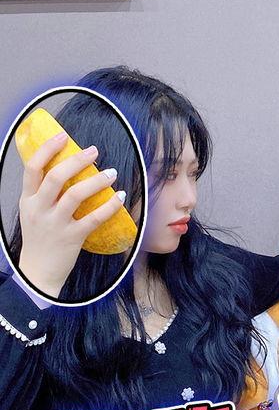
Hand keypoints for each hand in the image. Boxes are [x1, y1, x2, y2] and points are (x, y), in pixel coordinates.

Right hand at [17, 132, 124, 297]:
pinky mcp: (72, 238)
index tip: (63, 136)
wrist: (38, 273)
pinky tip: (119, 197)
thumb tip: (65, 168)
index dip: (47, 149)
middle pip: (56, 177)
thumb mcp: (32, 212)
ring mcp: (55, 224)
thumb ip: (43, 193)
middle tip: (94, 151)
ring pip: (75, 195)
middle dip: (76, 160)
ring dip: (96, 181)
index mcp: (27, 200)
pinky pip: (93, 218)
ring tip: (112, 173)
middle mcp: (39, 209)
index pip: (32, 167)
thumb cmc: (39, 239)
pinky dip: (109, 206)